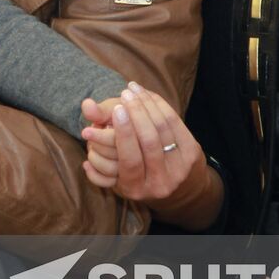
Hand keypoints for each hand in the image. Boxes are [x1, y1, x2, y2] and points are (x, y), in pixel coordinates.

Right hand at [81, 83, 202, 202]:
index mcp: (135, 188)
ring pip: (163, 129)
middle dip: (137, 113)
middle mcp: (159, 183)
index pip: (130, 159)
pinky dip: (160, 104)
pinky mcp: (192, 153)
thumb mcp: (113, 166)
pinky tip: (147, 94)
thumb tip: (86, 108)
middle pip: (149, 142)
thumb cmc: (136, 172)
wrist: (177, 189)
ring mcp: (179, 169)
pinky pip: (175, 122)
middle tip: (124, 94)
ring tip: (133, 90)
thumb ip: (97, 137)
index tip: (116, 109)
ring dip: (147, 104)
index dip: (124, 132)